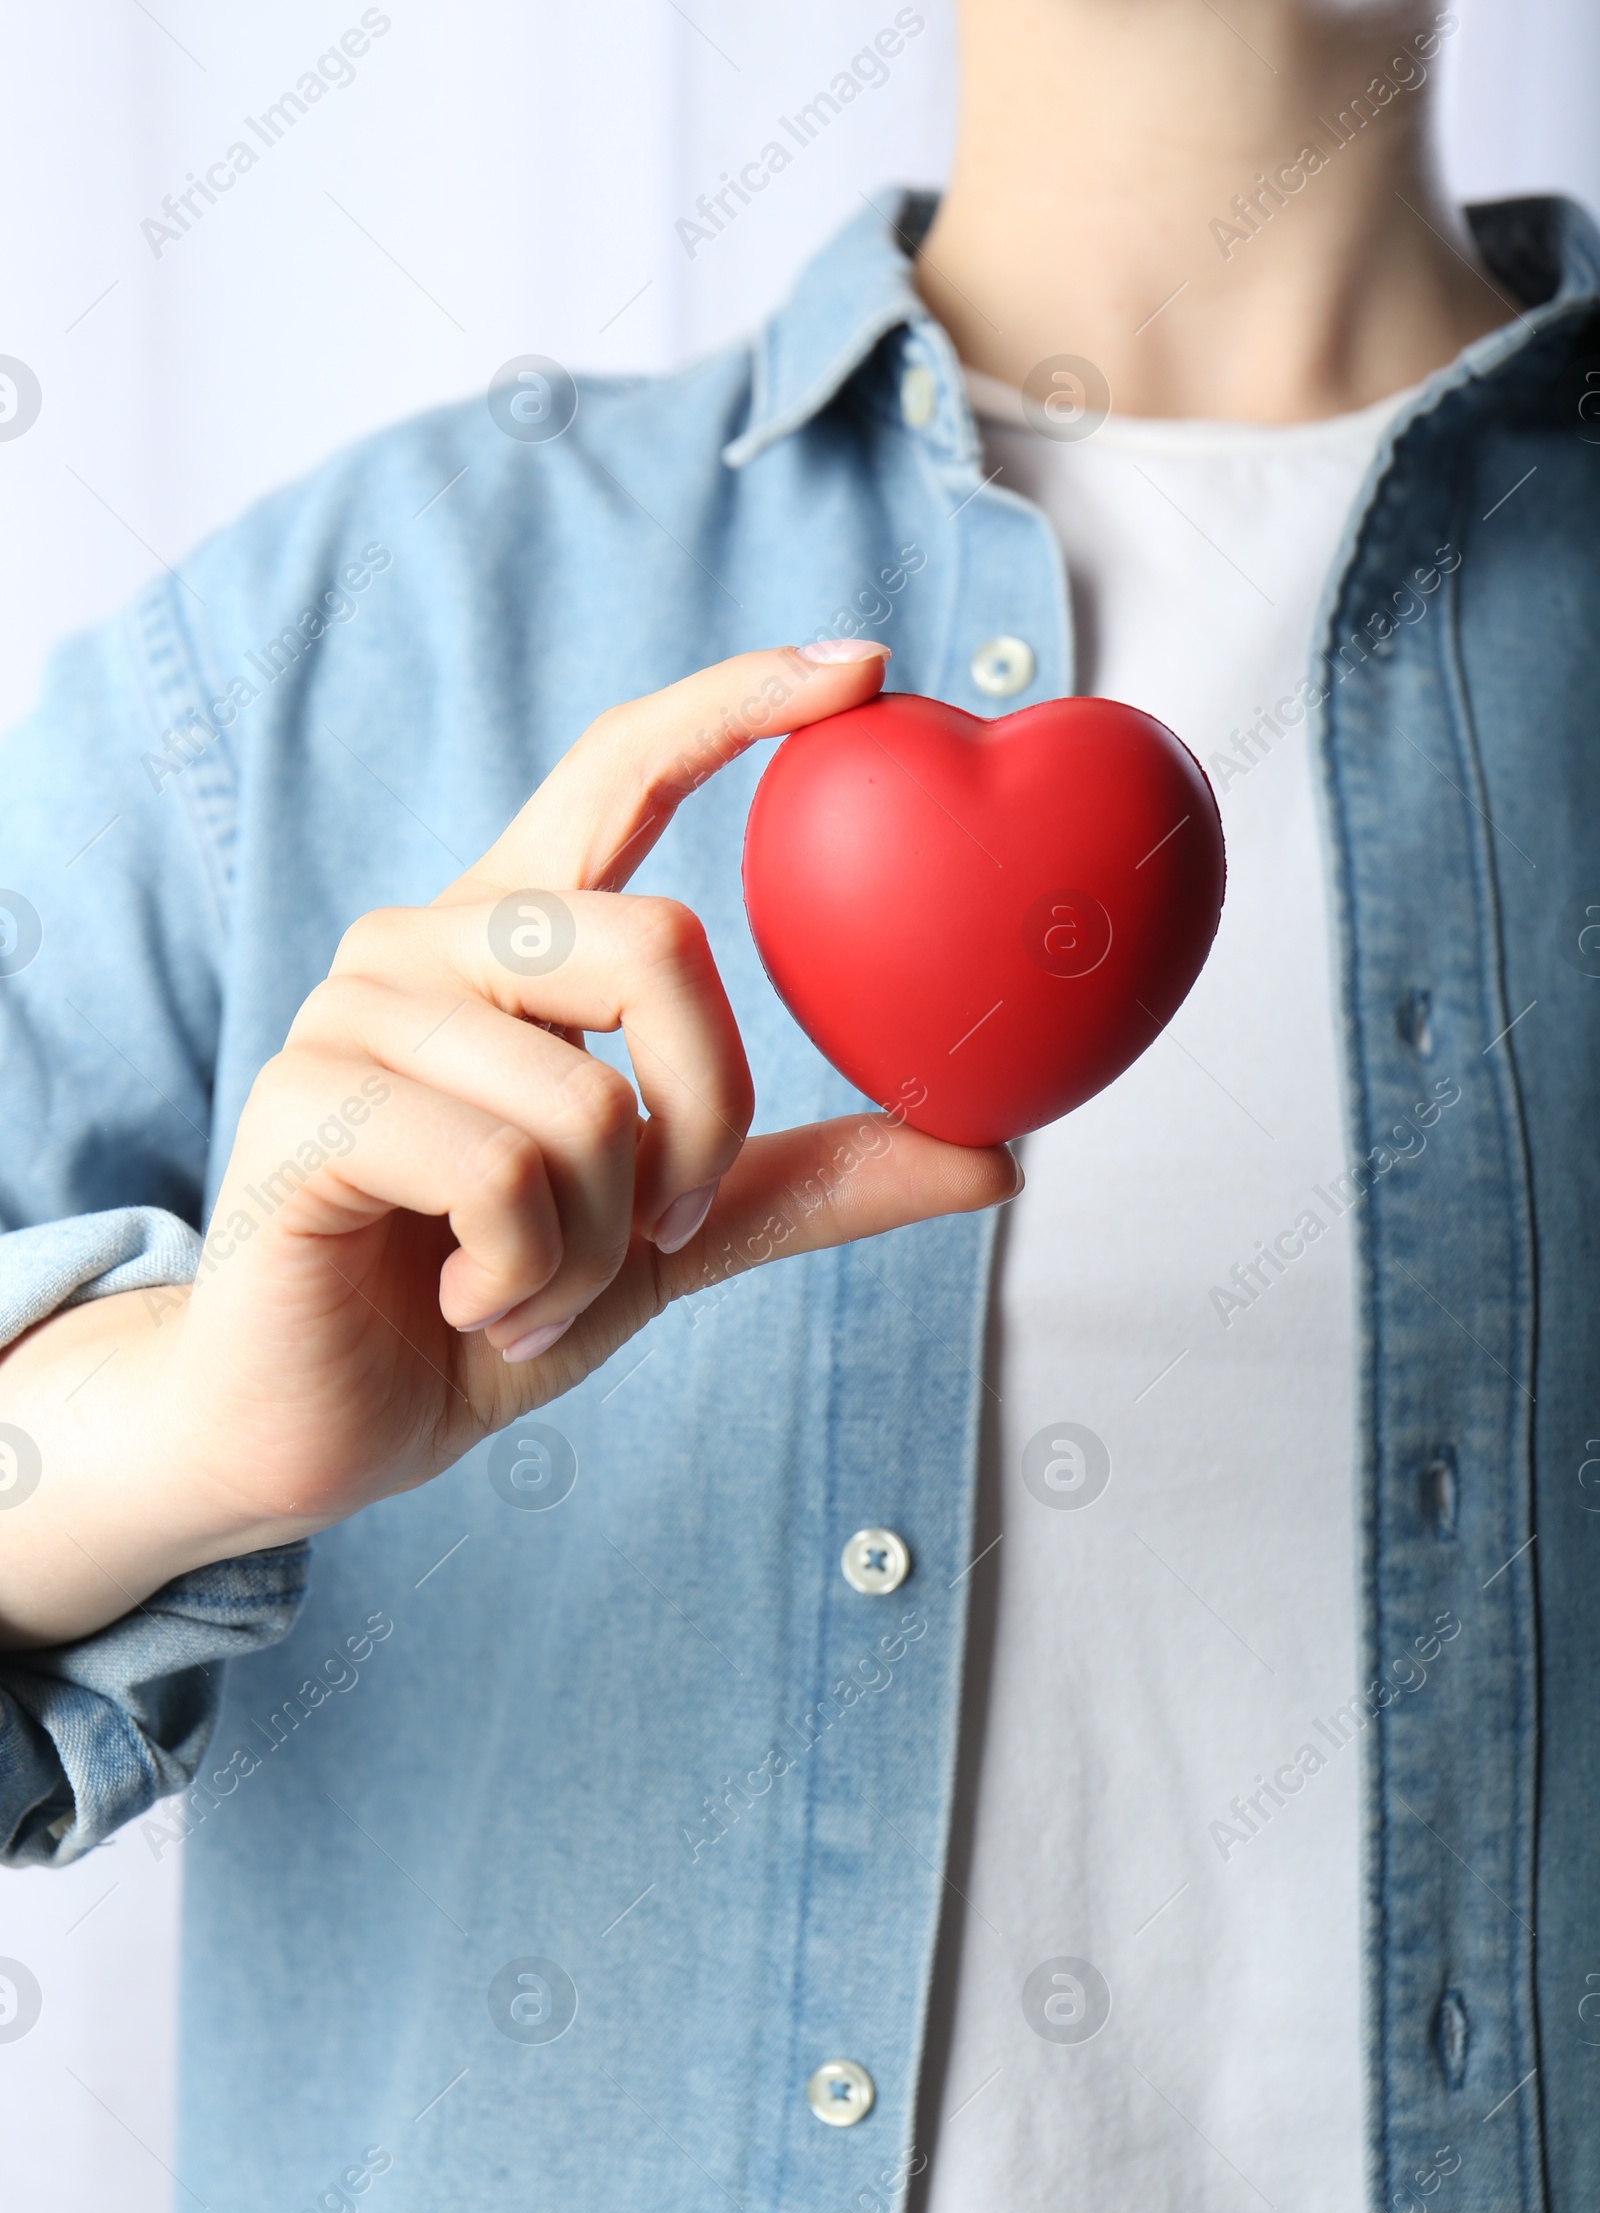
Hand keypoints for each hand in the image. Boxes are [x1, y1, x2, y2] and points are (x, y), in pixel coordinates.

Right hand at [0, 644, 1017, 1640]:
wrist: (326, 1425)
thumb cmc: (488, 1303)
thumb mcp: (670, 1237)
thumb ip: (807, 1179)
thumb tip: (998, 1158)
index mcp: (515, 938)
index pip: (620, 770)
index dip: (738, 704)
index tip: (866, 669)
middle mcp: (428, 941)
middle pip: (659, 946)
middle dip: (706, 1121)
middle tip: (658, 1226)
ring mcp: (355, 1010)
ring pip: (589, 1097)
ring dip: (599, 1245)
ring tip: (522, 1293)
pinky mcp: (304, 1100)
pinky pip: (504, 1174)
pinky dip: (527, 1279)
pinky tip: (465, 1304)